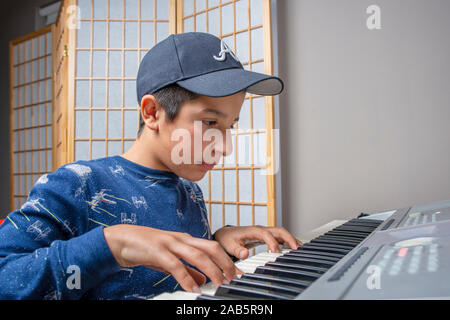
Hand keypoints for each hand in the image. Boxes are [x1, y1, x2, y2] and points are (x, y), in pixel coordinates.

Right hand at [103, 225, 238, 292]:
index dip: (226, 260)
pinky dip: (186, 278)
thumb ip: (188, 270)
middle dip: (224, 263)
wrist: (122, 241)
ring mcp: (170, 244)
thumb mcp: (171, 261)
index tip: (236, 273)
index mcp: (186, 240)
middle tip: (232, 278)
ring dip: (210, 270)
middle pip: (210, 247)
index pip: (213, 247)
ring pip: (197, 255)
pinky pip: (175, 265)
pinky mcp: (158, 251)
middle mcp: (182, 239)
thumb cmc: (147, 249)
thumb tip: (203, 281)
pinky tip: (192, 288)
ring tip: (219, 283)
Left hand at [213, 225, 302, 259]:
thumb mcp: (229, 246)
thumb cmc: (227, 239)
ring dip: (291, 239)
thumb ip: (237, 250)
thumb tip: (245, 254)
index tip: (276, 253)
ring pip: (281, 232)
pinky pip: (279, 237)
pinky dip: (288, 241)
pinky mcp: (266, 236)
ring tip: (300, 249)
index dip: (273, 242)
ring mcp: (264, 232)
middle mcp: (260, 229)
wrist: (225, 235)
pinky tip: (293, 247)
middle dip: (288, 238)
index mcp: (252, 231)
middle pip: (278, 230)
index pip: (266, 234)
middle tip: (296, 249)